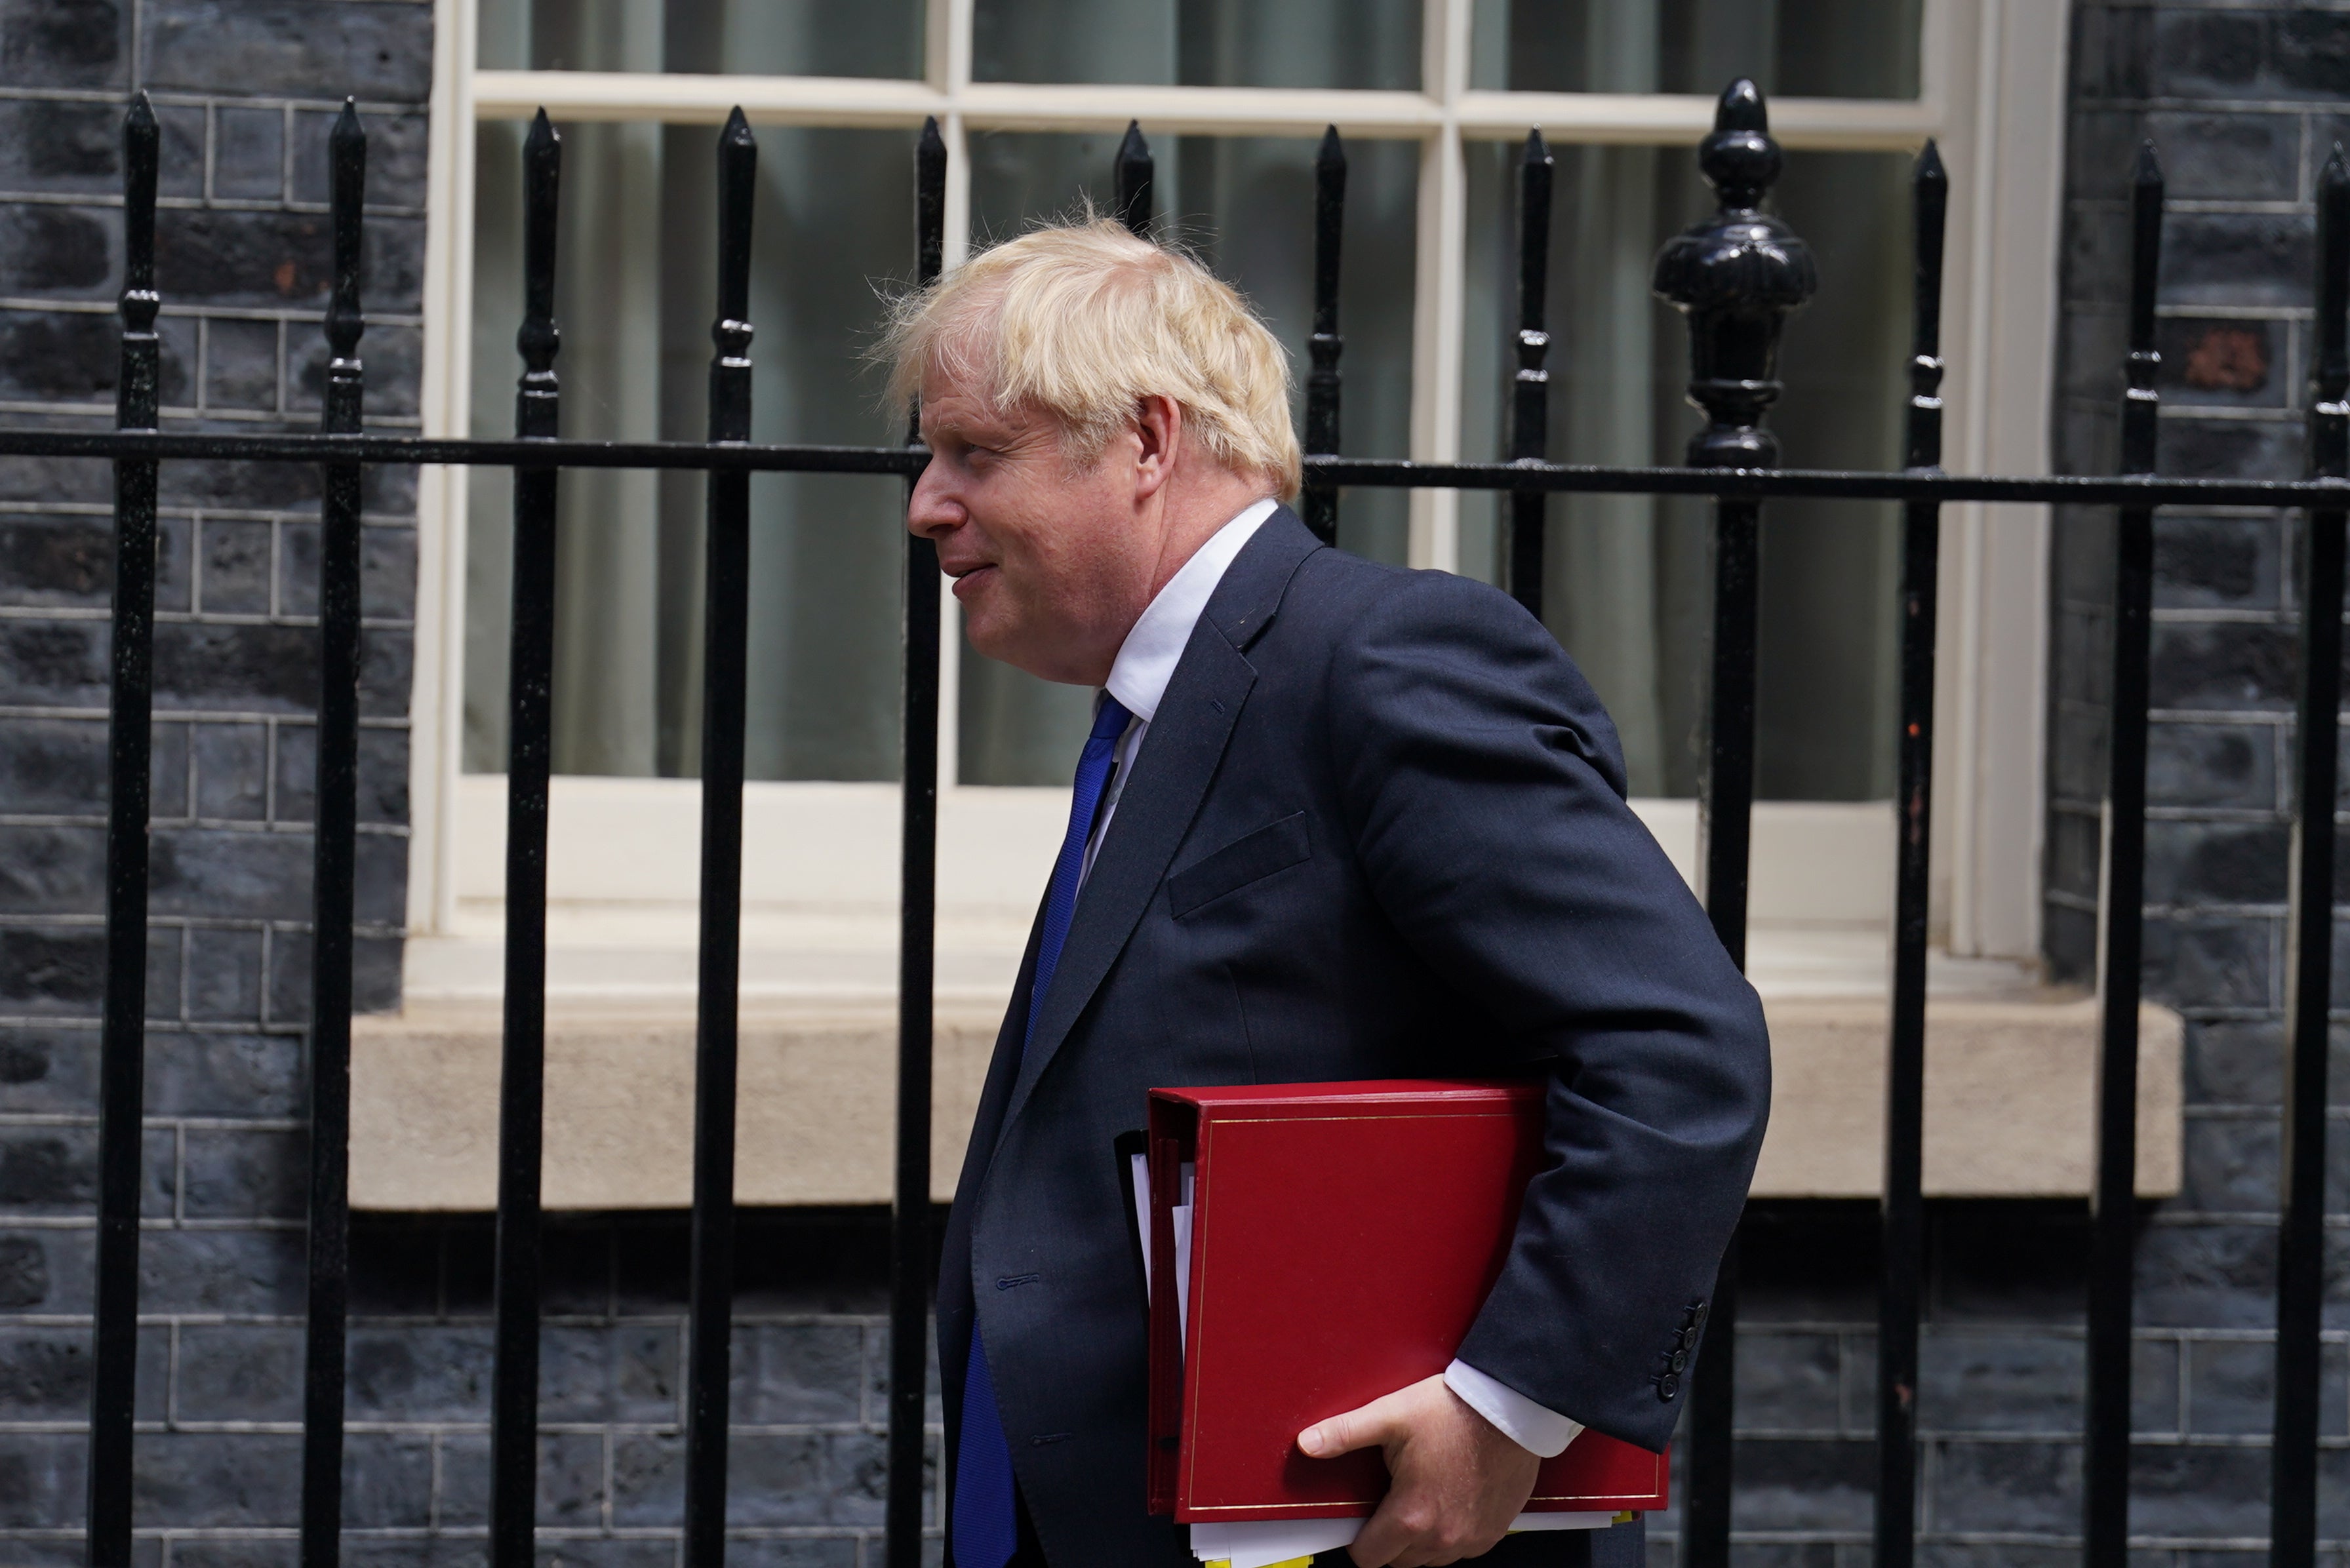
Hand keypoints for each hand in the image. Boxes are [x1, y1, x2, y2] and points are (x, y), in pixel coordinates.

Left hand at [1296, 1373, 1540, 1566]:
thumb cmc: (1456, 1411)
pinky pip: (1461, 1549)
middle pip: (1398, 1561)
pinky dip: (1450, 1535)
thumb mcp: (1391, 1416)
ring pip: (1430, 1559)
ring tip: (1420, 1497)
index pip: (1368, 1557)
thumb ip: (1345, 1433)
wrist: (1510, 1408)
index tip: (1361, 1520)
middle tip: (1392, 1500)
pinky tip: (1448, 1501)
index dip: (1358, 1540)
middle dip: (1388, 1538)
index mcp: (1411, 1515)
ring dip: (1419, 1539)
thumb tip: (1308, 1443)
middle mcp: (1442, 1536)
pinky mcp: (1493, 1532)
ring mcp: (1471, 1538)